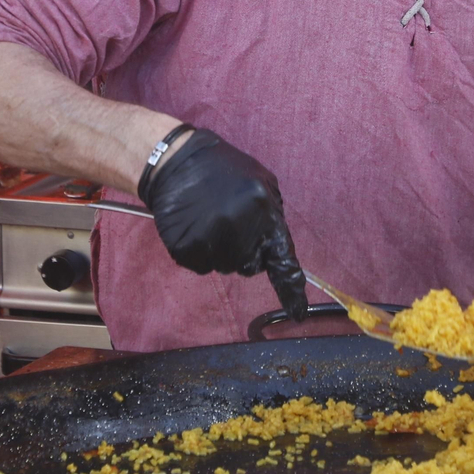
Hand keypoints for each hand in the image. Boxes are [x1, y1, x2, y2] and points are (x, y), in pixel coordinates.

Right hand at [138, 128, 308, 319]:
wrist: (174, 161)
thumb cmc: (222, 169)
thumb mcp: (260, 180)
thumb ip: (272, 214)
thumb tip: (276, 247)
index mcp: (262, 207)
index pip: (282, 257)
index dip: (291, 289)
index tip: (298, 312)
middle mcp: (239, 226)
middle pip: (250, 265)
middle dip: (245, 250)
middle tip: (228, 222)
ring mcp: (210, 239)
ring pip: (225, 266)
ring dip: (220, 250)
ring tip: (208, 219)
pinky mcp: (186, 248)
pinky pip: (200, 266)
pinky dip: (198, 252)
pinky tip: (194, 226)